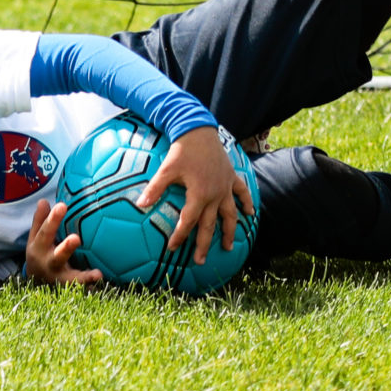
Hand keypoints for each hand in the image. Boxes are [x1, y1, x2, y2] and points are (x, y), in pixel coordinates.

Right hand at [25, 199, 102, 287]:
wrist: (34, 282)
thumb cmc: (40, 252)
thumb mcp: (36, 237)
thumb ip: (40, 220)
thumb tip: (43, 200)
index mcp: (39, 248)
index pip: (45, 231)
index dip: (53, 219)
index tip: (62, 205)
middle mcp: (49, 263)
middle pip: (57, 256)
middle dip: (66, 248)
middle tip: (76, 238)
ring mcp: (59, 277)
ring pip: (71, 278)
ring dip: (84, 277)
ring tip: (97, 274)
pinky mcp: (69, 287)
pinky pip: (81, 288)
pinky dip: (91, 286)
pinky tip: (102, 281)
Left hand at [140, 127, 254, 263]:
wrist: (199, 130)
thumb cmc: (182, 150)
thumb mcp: (166, 169)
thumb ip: (155, 189)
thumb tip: (140, 204)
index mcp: (199, 194)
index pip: (188, 221)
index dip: (180, 236)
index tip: (172, 248)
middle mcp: (215, 194)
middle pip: (210, 225)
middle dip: (204, 244)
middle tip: (200, 261)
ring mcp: (225, 186)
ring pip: (230, 214)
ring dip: (229, 231)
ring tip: (228, 246)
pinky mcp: (231, 177)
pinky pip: (242, 192)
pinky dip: (247, 202)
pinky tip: (250, 214)